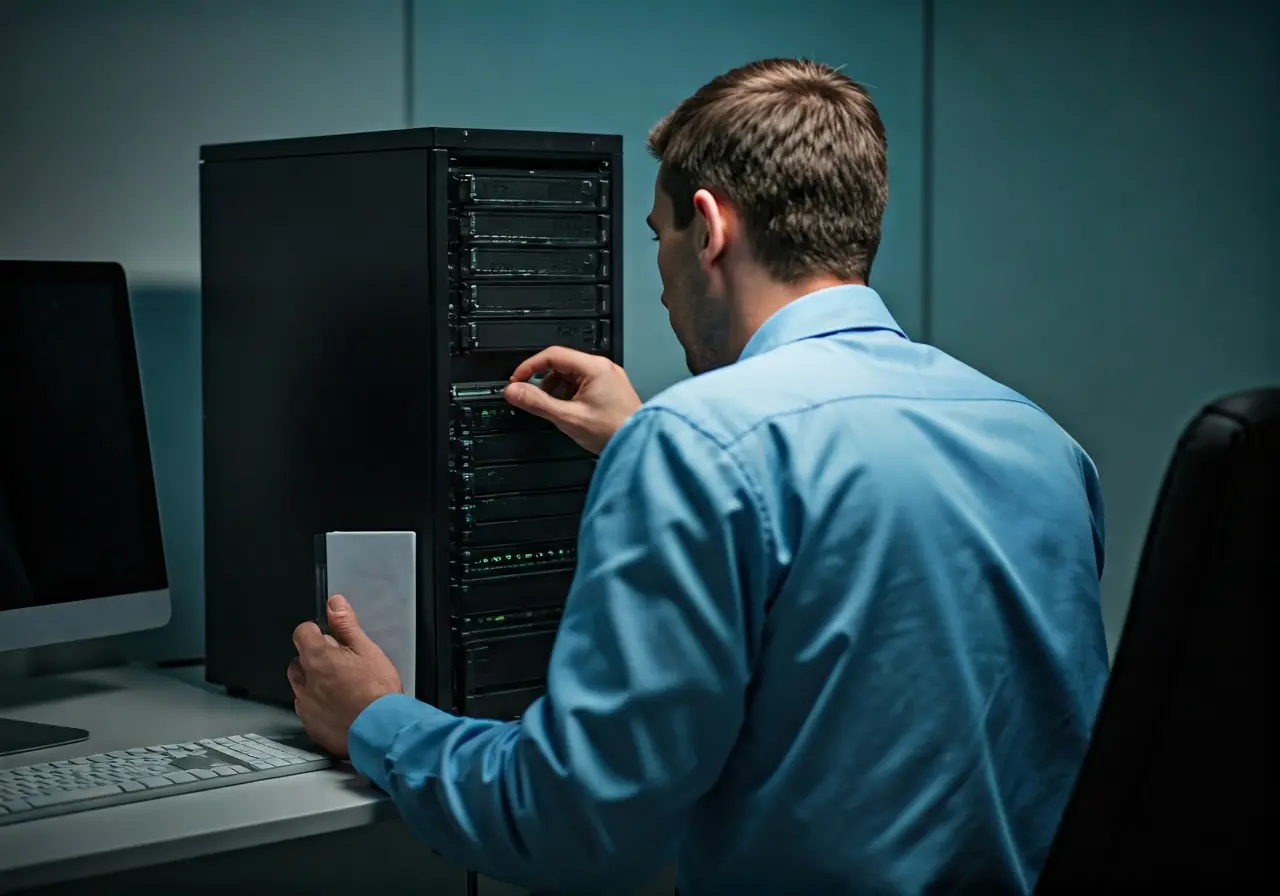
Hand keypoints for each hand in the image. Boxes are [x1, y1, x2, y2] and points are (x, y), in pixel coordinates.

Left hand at [288, 594, 401, 758]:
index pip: (301, 633)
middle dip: (314, 660)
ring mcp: (305, 706)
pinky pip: (307, 709)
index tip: (330, 639)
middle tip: (340, 666)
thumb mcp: (367, 651)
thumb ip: (346, 625)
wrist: (382, 731)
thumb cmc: (378, 691)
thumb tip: (334, 603)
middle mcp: (305, 682)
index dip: (315, 633)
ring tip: (340, 689)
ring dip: (314, 683)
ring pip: (301, 686)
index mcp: (318, 659)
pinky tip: (339, 708)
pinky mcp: (310, 726)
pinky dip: (318, 705)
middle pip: (298, 661)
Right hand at [504, 346, 641, 454]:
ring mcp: (608, 377)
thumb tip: (514, 391)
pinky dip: (570, 395)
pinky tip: (569, 411)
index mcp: (594, 367)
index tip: (516, 380)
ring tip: (556, 409)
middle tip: (533, 397)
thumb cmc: (614, 431)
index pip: (552, 355)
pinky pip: (582, 384)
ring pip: (571, 375)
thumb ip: (537, 403)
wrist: (640, 443)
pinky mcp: (610, 389)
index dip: (530, 366)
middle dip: (544, 381)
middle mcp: (603, 367)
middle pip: (561, 364)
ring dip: (556, 389)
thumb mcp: (568, 417)